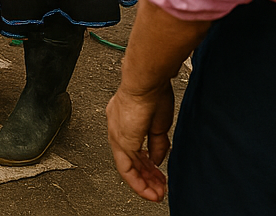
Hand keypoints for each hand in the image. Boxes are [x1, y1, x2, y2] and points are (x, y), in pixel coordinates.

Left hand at [107, 82, 174, 201]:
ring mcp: (117, 135)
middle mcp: (117, 129)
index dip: (146, 165)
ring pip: (127, 167)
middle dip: (146, 178)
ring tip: (157, 194)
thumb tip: (156, 160)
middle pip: (129, 161)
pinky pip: (126, 167)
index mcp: (124, 122)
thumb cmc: (153, 92)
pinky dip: (139, 181)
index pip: (133, 150)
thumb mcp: (159, 124)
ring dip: (144, 183)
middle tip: (159, 190)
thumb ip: (157, 144)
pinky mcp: (122, 140)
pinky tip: (150, 187)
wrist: (147, 81)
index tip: (157, 175)